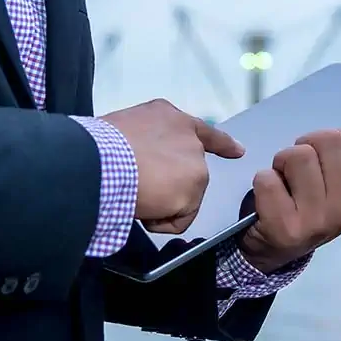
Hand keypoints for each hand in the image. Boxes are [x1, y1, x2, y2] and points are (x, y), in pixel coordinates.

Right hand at [102, 99, 243, 234]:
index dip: (222, 143)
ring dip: (162, 203)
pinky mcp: (194, 188)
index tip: (239, 151)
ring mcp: (195, 163)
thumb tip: (143, 161)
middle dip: (172, 186)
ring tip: (137, 192)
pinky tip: (145, 206)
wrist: (102, 159)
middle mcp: (189, 137)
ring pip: (184, 198)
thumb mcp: (130, 127)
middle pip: (190, 172)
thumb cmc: (102, 146)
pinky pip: (179, 219)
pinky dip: (162, 221)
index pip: (204, 132)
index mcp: (172, 118)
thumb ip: (149, 139)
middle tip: (140, 186)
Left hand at [239, 122, 340, 273]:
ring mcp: (319, 223)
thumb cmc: (314, 200)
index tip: (325, 159)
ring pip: (295, 155)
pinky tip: (270, 201)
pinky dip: (262, 182)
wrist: (275, 245)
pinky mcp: (284, 229)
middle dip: (304, 147)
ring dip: (280, 163)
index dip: (334, 140)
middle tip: (299, 172)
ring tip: (285, 184)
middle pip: (325, 140)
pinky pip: (267, 178)